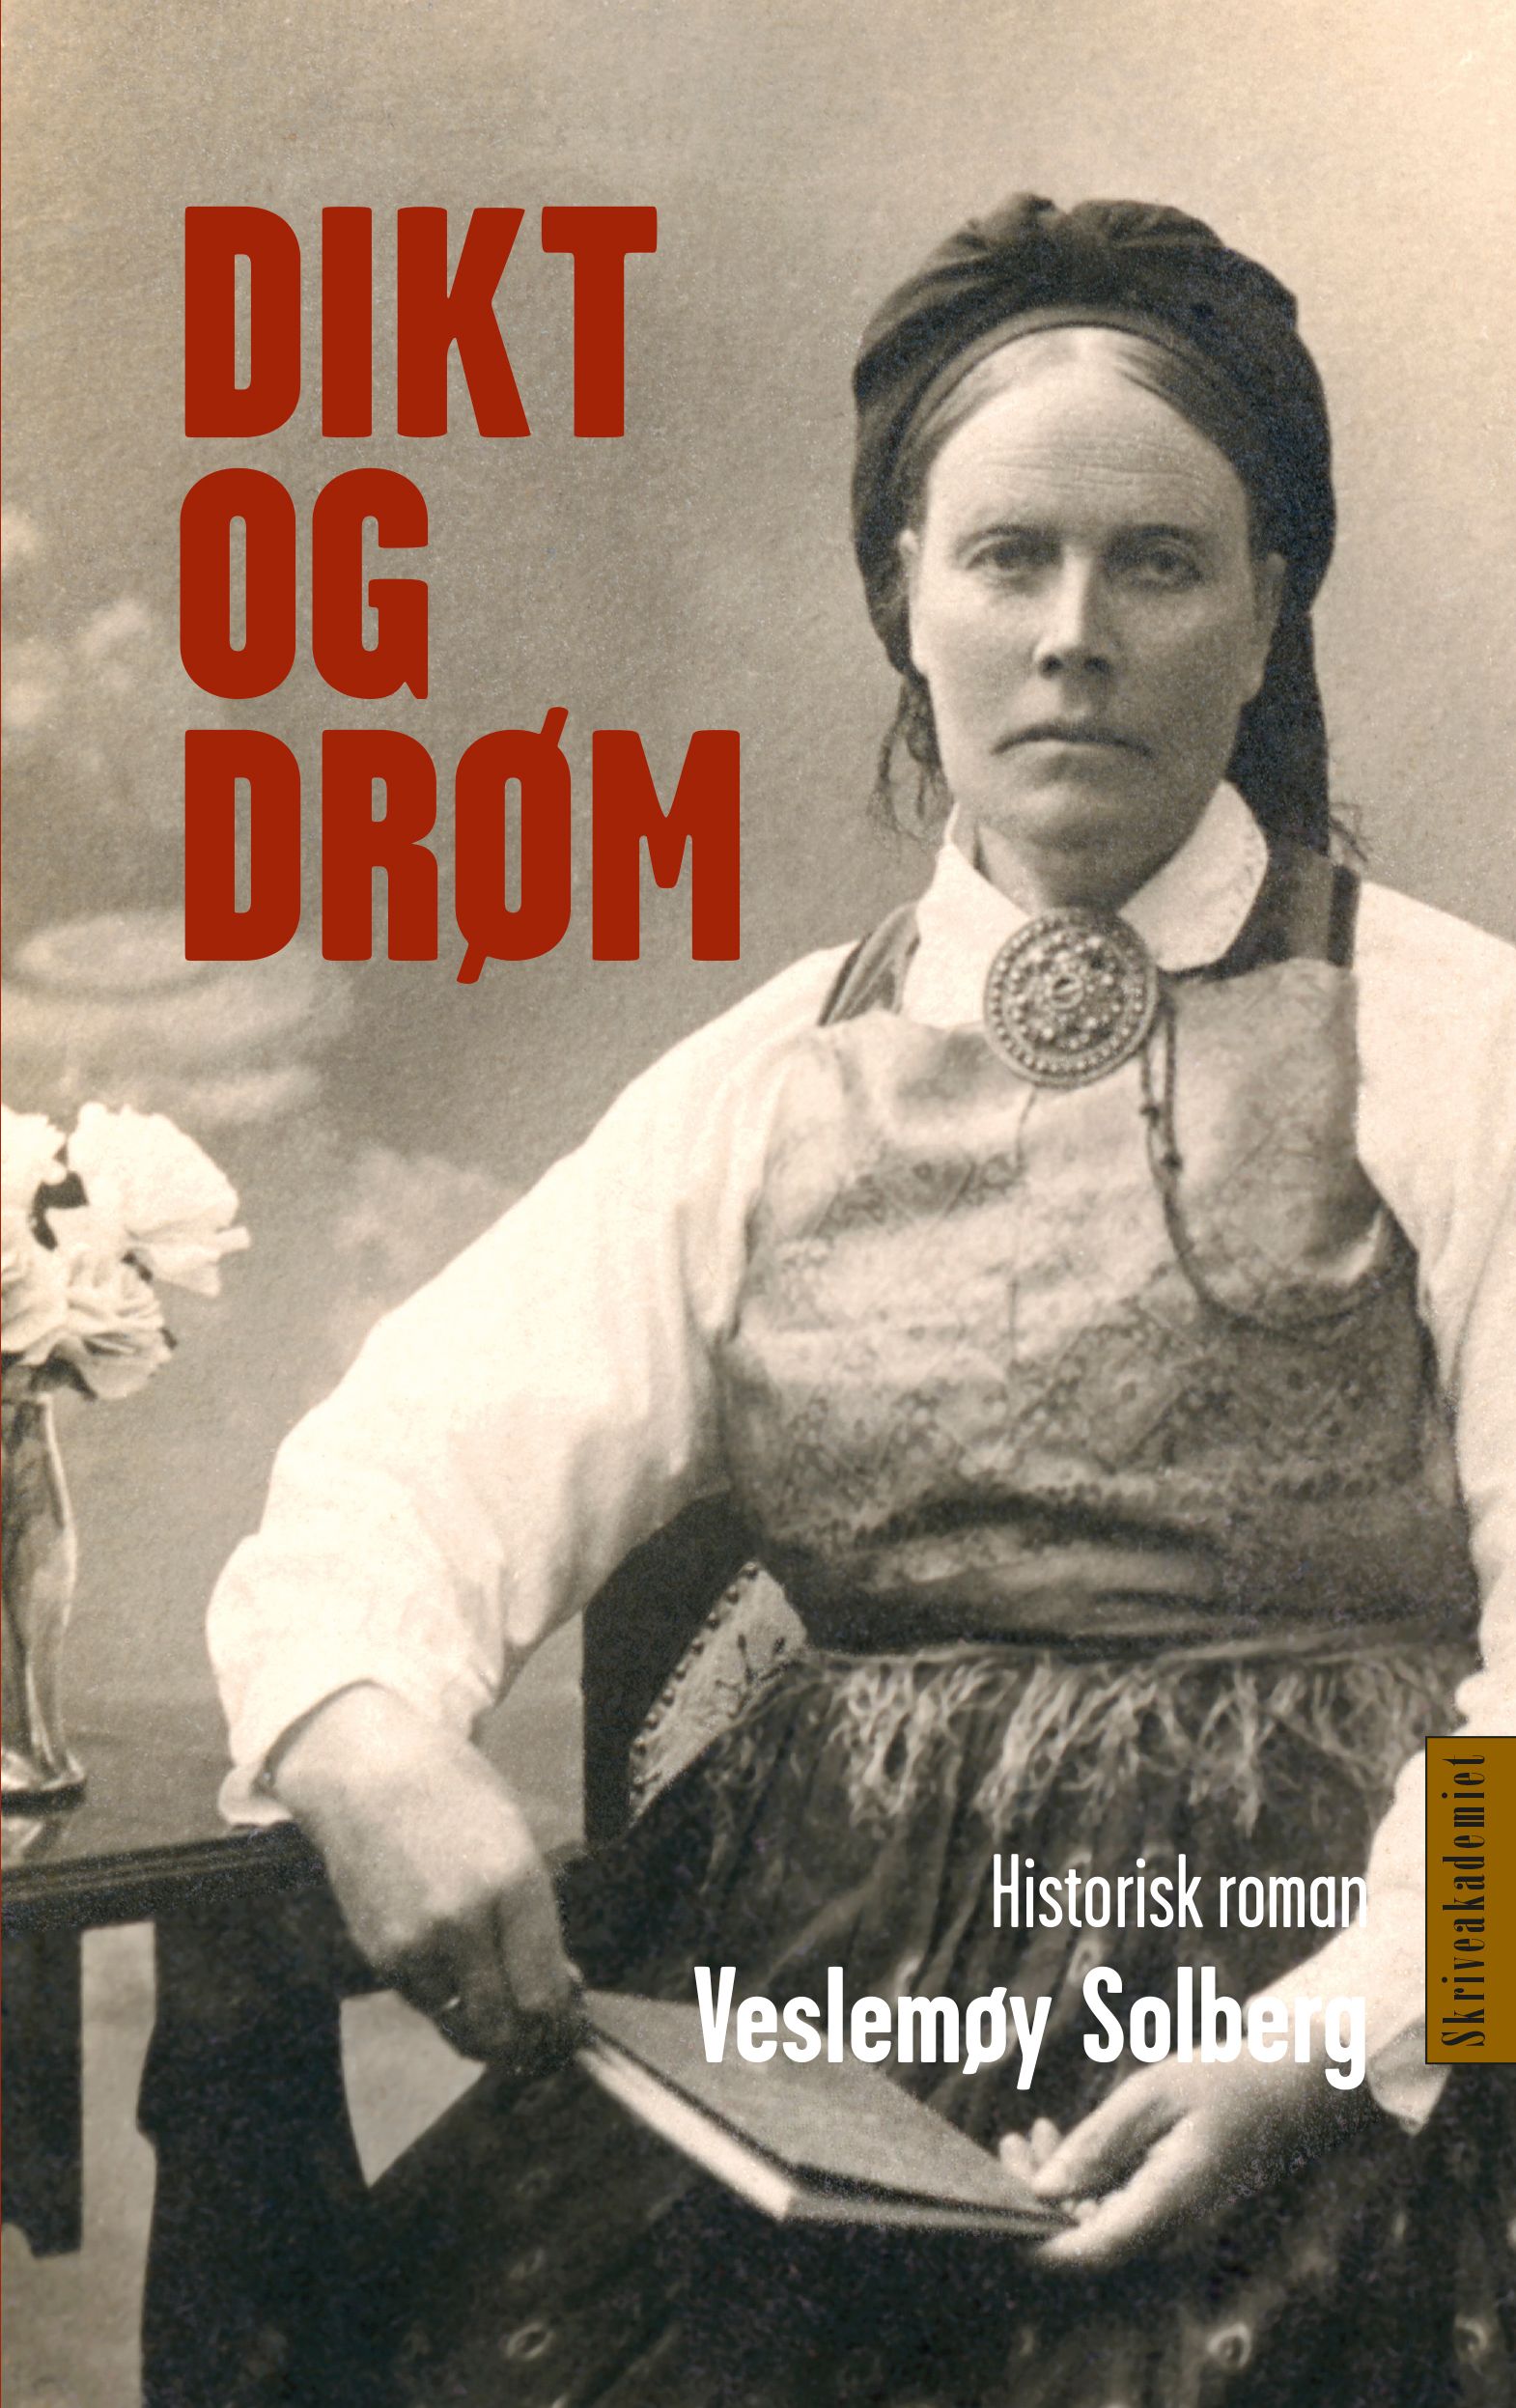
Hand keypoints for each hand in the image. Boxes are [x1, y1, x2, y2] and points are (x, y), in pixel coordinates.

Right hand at [272, 1683, 580, 2066]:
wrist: (370, 1773)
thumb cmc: (457, 1797)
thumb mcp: (516, 1842)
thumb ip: (537, 1920)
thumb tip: (561, 1988)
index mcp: (513, 1883)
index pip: (543, 1996)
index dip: (561, 2025)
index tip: (566, 2025)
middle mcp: (464, 1920)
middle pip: (502, 2030)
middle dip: (526, 2042)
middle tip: (537, 2032)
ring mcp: (415, 1942)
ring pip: (460, 2024)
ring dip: (482, 2022)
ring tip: (494, 1994)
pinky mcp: (379, 1954)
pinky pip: (425, 2002)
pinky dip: (444, 1998)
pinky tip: (450, 1961)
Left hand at [1004, 2049, 1365, 2269]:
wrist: (1277, 2096)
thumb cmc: (1217, 2083)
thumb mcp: (1150, 2095)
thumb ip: (1097, 2144)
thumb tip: (1042, 2191)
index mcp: (1172, 2206)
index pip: (1089, 2253)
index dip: (1034, 2242)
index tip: (992, 2203)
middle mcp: (1171, 2238)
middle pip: (1081, 2247)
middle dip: (1032, 2206)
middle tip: (1007, 2144)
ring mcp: (1169, 2238)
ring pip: (1089, 2236)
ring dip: (1049, 2194)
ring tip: (1023, 2136)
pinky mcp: (1162, 2228)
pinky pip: (1107, 2224)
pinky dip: (1074, 2190)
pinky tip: (1054, 2141)